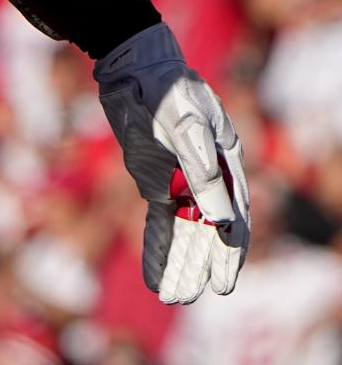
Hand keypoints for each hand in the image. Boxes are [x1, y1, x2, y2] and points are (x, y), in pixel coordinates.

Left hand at [94, 24, 249, 303]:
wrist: (130, 66)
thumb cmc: (165, 91)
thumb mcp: (186, 129)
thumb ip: (204, 173)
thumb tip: (225, 221)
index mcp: (226, 160)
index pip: (234, 215)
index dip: (230, 252)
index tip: (223, 283)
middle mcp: (206, 174)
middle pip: (210, 229)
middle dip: (204, 265)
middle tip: (195, 297)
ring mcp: (179, 178)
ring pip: (184, 232)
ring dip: (180, 264)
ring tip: (174, 298)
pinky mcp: (154, 179)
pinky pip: (158, 221)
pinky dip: (157, 248)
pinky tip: (155, 275)